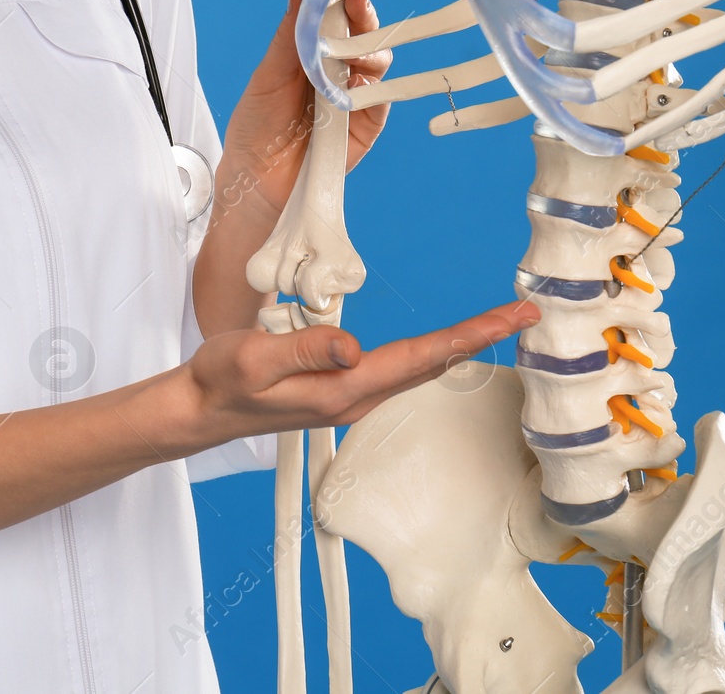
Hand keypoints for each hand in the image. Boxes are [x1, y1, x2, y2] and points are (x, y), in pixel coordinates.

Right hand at [163, 299, 540, 450]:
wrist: (200, 410)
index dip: (471, 335)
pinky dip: (431, 352)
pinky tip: (443, 345)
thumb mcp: (254, 357)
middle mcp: (356, 396)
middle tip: (524, 313)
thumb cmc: (222, 381)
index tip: (511, 318)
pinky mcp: (341, 388)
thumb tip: (351, 345)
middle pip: (433, 364)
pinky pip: (399, 369)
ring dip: (459, 344)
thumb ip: (304, 349)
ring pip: (419, 368)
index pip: (421, 357)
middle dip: (481, 338)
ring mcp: (350, 396)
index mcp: (342, 388)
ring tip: (497, 324)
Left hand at [217, 0, 391, 218]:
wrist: (259, 184)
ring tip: (353, 44)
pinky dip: (375, 84)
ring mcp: (356, 95)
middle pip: (362, 29)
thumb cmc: (256, 129)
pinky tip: (360, 79)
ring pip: (377, 58)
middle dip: (362, 10)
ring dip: (369, 45)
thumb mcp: (268, 76)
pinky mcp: (369, 123)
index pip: (334, 12)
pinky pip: (384, 96)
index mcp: (311, 51)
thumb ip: (289, 37)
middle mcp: (337, 68)